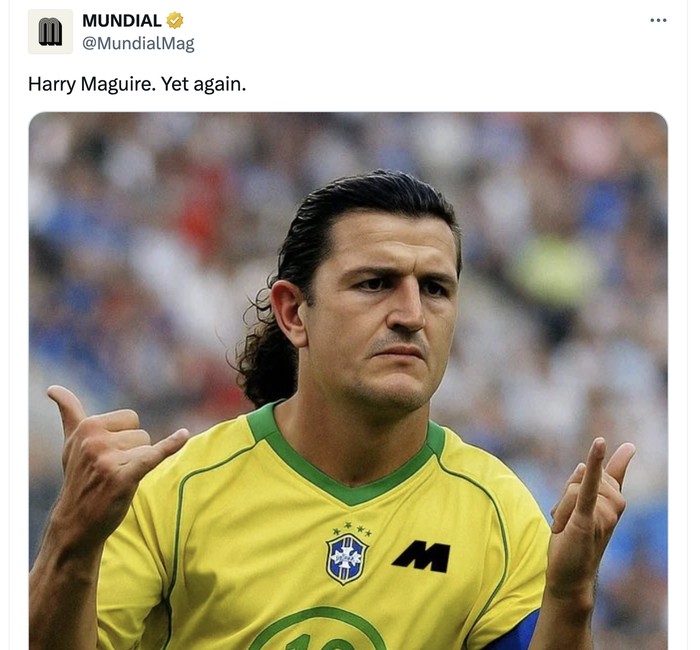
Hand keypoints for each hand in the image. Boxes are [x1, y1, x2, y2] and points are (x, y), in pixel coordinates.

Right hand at [47, 385, 188, 551]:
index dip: (125, 438)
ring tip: (116, 480)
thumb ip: (68, 412)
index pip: (131, 418)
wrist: (76, 522)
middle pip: (142, 433)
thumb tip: (52, 388)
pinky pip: (153, 455)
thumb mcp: (71, 442)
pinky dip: (171, 446)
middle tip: (111, 471)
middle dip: (133, 452)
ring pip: (148, 448)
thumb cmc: (79, 477)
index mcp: (87, 426)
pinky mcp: (122, 477)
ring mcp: (107, 459)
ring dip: (138, 465)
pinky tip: (184, 435)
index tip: (105, 455)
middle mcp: (95, 440)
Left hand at [545, 437, 635, 604]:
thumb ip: (579, 485)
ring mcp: (603, 513)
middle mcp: (613, 507)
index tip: (629, 446)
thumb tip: (583, 465)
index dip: (620, 460)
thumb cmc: (571, 542)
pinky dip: (594, 465)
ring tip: (565, 527)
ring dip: (561, 506)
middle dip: (566, 495)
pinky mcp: (588, 518)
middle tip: (568, 520)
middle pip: (582, 477)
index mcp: (611, 503)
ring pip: (573, 487)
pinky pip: (589, 487)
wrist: (569, 574)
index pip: (614, 476)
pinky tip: (600, 444)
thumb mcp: (572, 508)